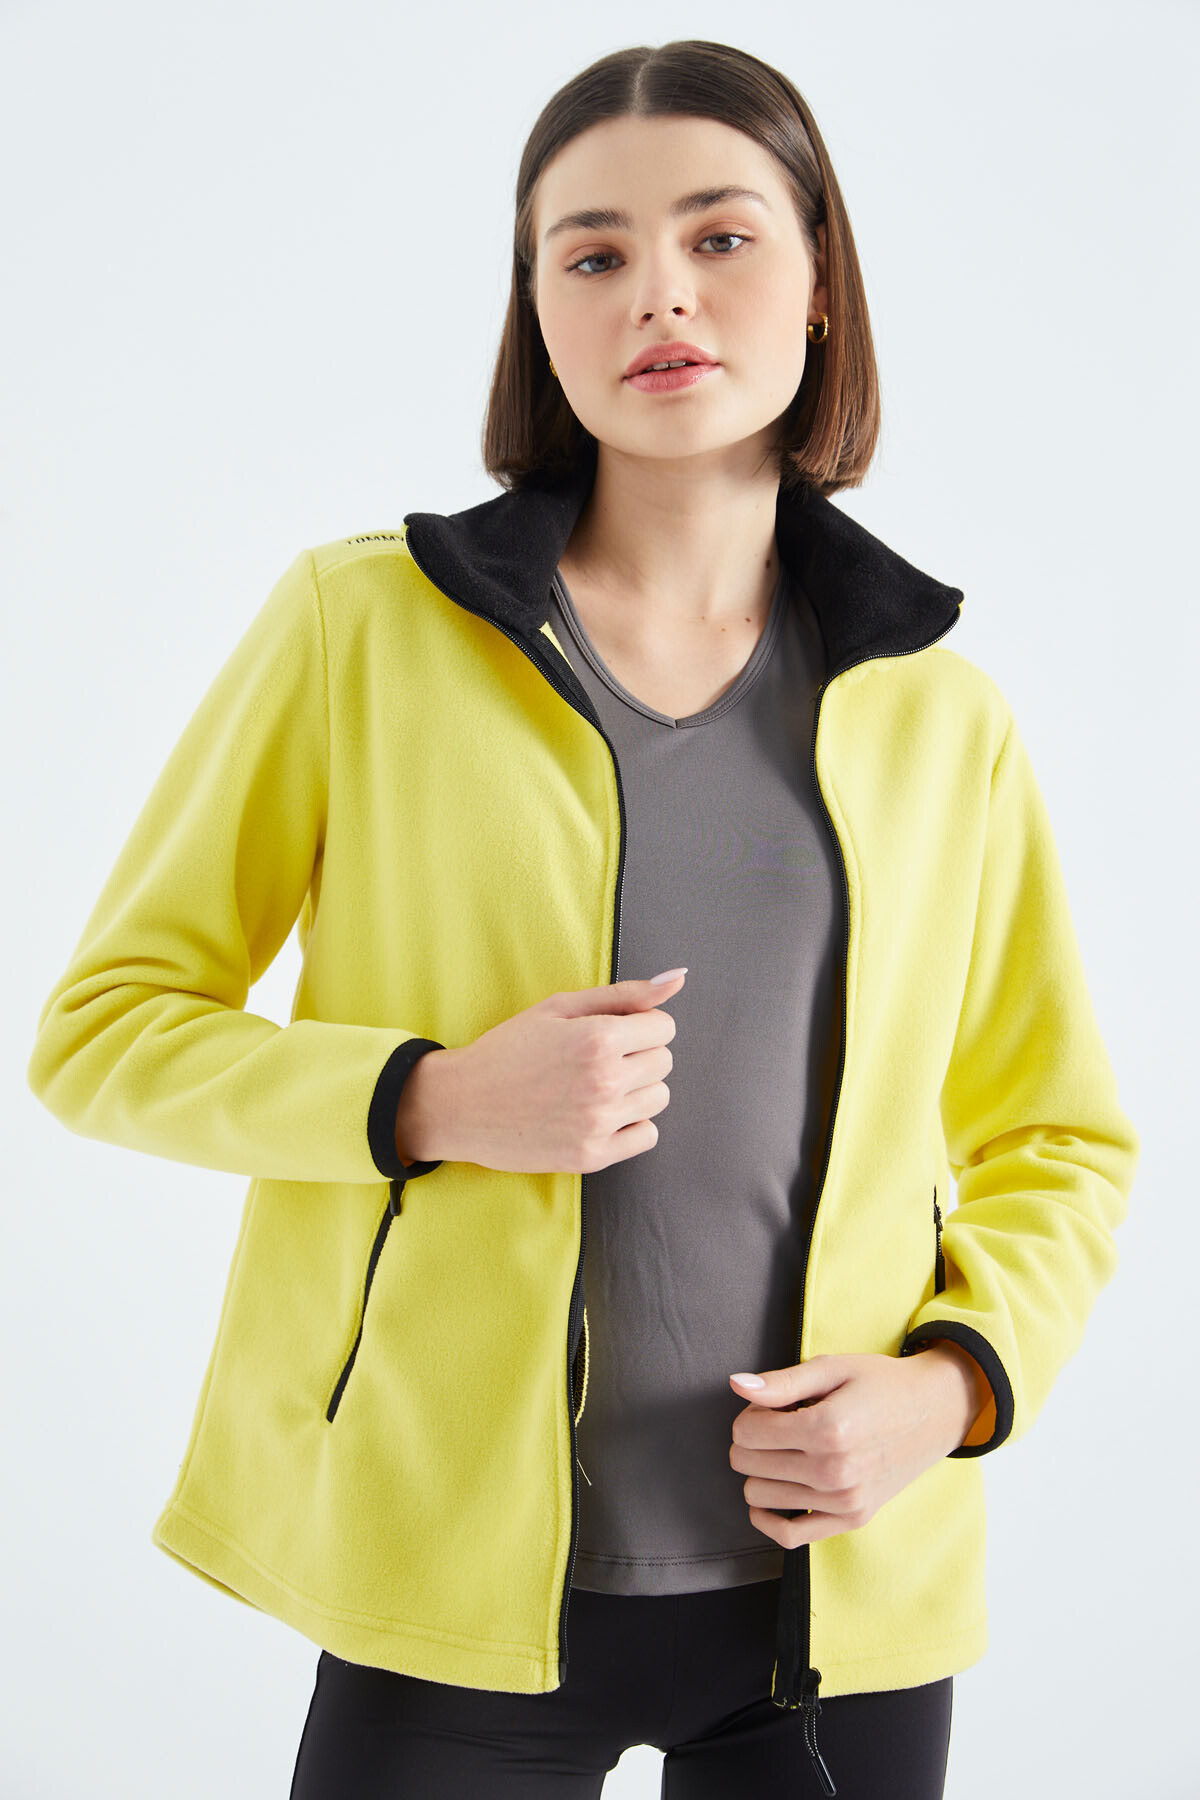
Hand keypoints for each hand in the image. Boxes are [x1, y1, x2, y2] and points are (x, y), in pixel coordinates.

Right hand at [395, 970, 687, 1173]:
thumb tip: (677, 980)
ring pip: (659, 1098)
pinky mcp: (592, 1156)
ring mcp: (599, 1123)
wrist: (461, 1104)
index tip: (611, 1031)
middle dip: (638, 1054)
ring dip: (636, 1089)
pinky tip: (598, 1114)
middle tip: (596, 1058)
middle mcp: (604, 1082)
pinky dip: (630, 1124)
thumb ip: (624, 994)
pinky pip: (647, 1135)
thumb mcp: (560, 1007)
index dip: (639, 1025)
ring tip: (595, 1086)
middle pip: (664, 1062)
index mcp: (597, 1039)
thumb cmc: (509, 1049)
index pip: (664, 1028)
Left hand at [727, 1346, 988, 1548]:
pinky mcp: (852, 1519)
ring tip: (787, 1449)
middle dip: (751, 1440)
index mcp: (829, 1428)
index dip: (750, 1413)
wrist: (934, 1412)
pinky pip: (789, 1537)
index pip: (747, 1431)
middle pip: (748, 1463)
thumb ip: (781, 1382)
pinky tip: (772, 1495)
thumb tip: (736, 1385)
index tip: (770, 1406)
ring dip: (760, 1471)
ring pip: (760, 1496)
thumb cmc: (880, 1384)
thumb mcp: (832, 1368)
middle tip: (778, 1424)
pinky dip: (768, 1519)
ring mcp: (845, 1501)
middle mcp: (835, 1470)